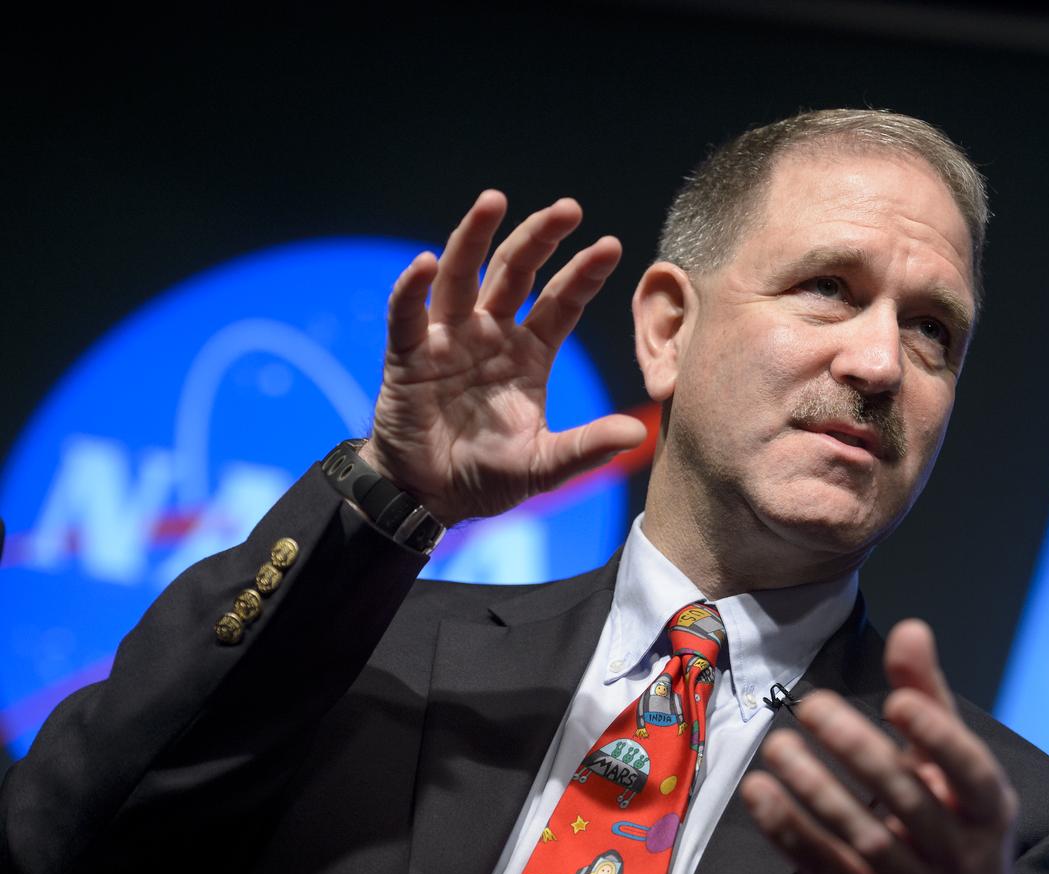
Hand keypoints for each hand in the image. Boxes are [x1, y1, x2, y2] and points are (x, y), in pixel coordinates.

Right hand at [361, 191, 646, 525]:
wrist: (430, 498)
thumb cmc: (487, 476)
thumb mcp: (544, 465)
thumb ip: (587, 447)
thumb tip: (641, 433)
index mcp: (529, 353)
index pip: (562, 302)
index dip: (584, 274)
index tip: (611, 246)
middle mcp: (490, 333)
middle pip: (517, 272)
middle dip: (540, 238)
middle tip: (568, 208)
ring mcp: (448, 339)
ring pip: (462, 276)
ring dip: (475, 237)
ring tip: (494, 200)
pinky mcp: (407, 355)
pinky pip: (407, 314)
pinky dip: (413, 287)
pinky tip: (425, 261)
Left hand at [740, 619, 1017, 873]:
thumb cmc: (957, 821)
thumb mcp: (958, 765)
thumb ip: (930, 696)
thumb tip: (911, 629)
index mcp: (988, 806)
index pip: (971, 772)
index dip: (937, 738)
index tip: (896, 702)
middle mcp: (958, 850)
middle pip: (908, 800)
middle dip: (859, 751)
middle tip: (812, 706)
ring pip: (864, 837)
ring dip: (815, 790)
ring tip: (777, 745)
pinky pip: (827, 870)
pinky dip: (790, 831)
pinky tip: (759, 793)